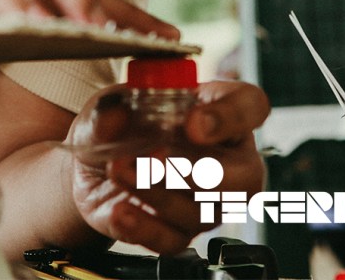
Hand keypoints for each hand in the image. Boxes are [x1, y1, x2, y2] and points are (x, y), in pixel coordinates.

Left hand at [69, 80, 269, 254]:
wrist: (94, 163)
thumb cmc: (121, 123)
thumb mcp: (110, 104)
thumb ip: (110, 107)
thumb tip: (113, 115)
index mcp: (216, 109)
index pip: (249, 105)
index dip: (230, 116)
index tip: (194, 123)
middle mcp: (223, 158)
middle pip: (246, 176)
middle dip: (201, 171)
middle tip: (156, 156)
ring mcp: (206, 202)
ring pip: (203, 211)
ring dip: (157, 192)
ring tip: (120, 170)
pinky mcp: (179, 232)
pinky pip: (173, 240)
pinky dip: (144, 227)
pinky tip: (120, 210)